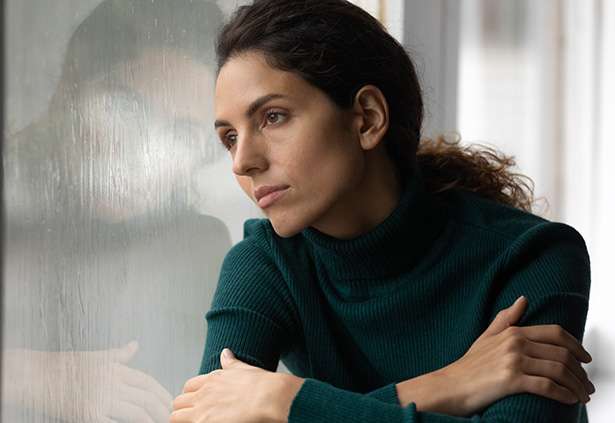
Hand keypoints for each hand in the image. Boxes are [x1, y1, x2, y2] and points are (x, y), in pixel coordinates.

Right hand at [3, 341, 173, 421]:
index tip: (171, 403)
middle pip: (146, 398)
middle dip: (161, 410)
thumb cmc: (66, 367)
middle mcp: (112, 382)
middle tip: (171, 419)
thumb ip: (119, 355)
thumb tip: (134, 345)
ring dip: (151, 420)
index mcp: (115, 369)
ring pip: (136, 412)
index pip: (147, 382)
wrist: (36, 376)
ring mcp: (101, 399)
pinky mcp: (88, 414)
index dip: (162, 394)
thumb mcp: (96, 356)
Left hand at [171, 349, 303, 422]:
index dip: (191, 396)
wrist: (271, 397)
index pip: (189, 387)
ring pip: (175, 417)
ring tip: (196, 422)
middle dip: (184, 409)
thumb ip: (231, 363)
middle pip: (179, 402)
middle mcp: (203, 394)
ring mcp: (201, 410)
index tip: (197, 403)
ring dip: (182, 420)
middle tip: (194, 417)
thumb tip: (226, 352)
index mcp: (211, 380)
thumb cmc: (262, 385)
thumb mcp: (244, 369)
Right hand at [430, 296, 594, 415]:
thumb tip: (523, 299)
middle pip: (561, 353)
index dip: (576, 346)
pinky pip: (547, 386)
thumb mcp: (486, 337)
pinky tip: (568, 400)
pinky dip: (563, 395)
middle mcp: (515, 343)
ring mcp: (513, 361)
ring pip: (558, 370)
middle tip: (586, 384)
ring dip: (576, 385)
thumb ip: (506, 319)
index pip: (556, 333)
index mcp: (513, 332)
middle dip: (580, 371)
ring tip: (581, 396)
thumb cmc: (468, 366)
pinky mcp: (511, 380)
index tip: (586, 359)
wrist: (449, 386)